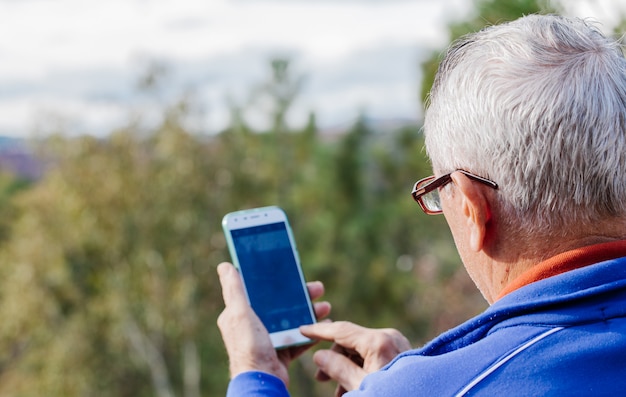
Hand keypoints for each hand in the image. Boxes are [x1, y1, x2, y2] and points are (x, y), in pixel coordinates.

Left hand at [216, 262, 330, 385]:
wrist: (262, 381)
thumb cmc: (248, 348)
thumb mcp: (240, 314)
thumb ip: (234, 291)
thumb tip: (225, 266)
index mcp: (240, 315)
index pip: (260, 292)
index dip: (277, 282)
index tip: (294, 273)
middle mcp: (253, 326)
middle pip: (280, 305)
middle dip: (301, 296)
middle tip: (318, 288)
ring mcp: (268, 340)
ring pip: (292, 321)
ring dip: (309, 313)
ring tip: (325, 307)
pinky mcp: (280, 352)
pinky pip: (298, 339)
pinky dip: (311, 333)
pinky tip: (324, 326)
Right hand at [300, 321, 410, 395]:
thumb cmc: (392, 396)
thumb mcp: (360, 386)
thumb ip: (337, 369)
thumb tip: (319, 356)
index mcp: (378, 341)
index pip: (341, 330)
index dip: (319, 331)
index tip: (302, 330)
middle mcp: (388, 337)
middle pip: (350, 341)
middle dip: (333, 359)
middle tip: (320, 379)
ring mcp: (396, 344)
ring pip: (361, 350)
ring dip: (346, 367)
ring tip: (338, 392)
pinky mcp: (401, 353)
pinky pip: (374, 355)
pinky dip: (361, 368)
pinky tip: (354, 387)